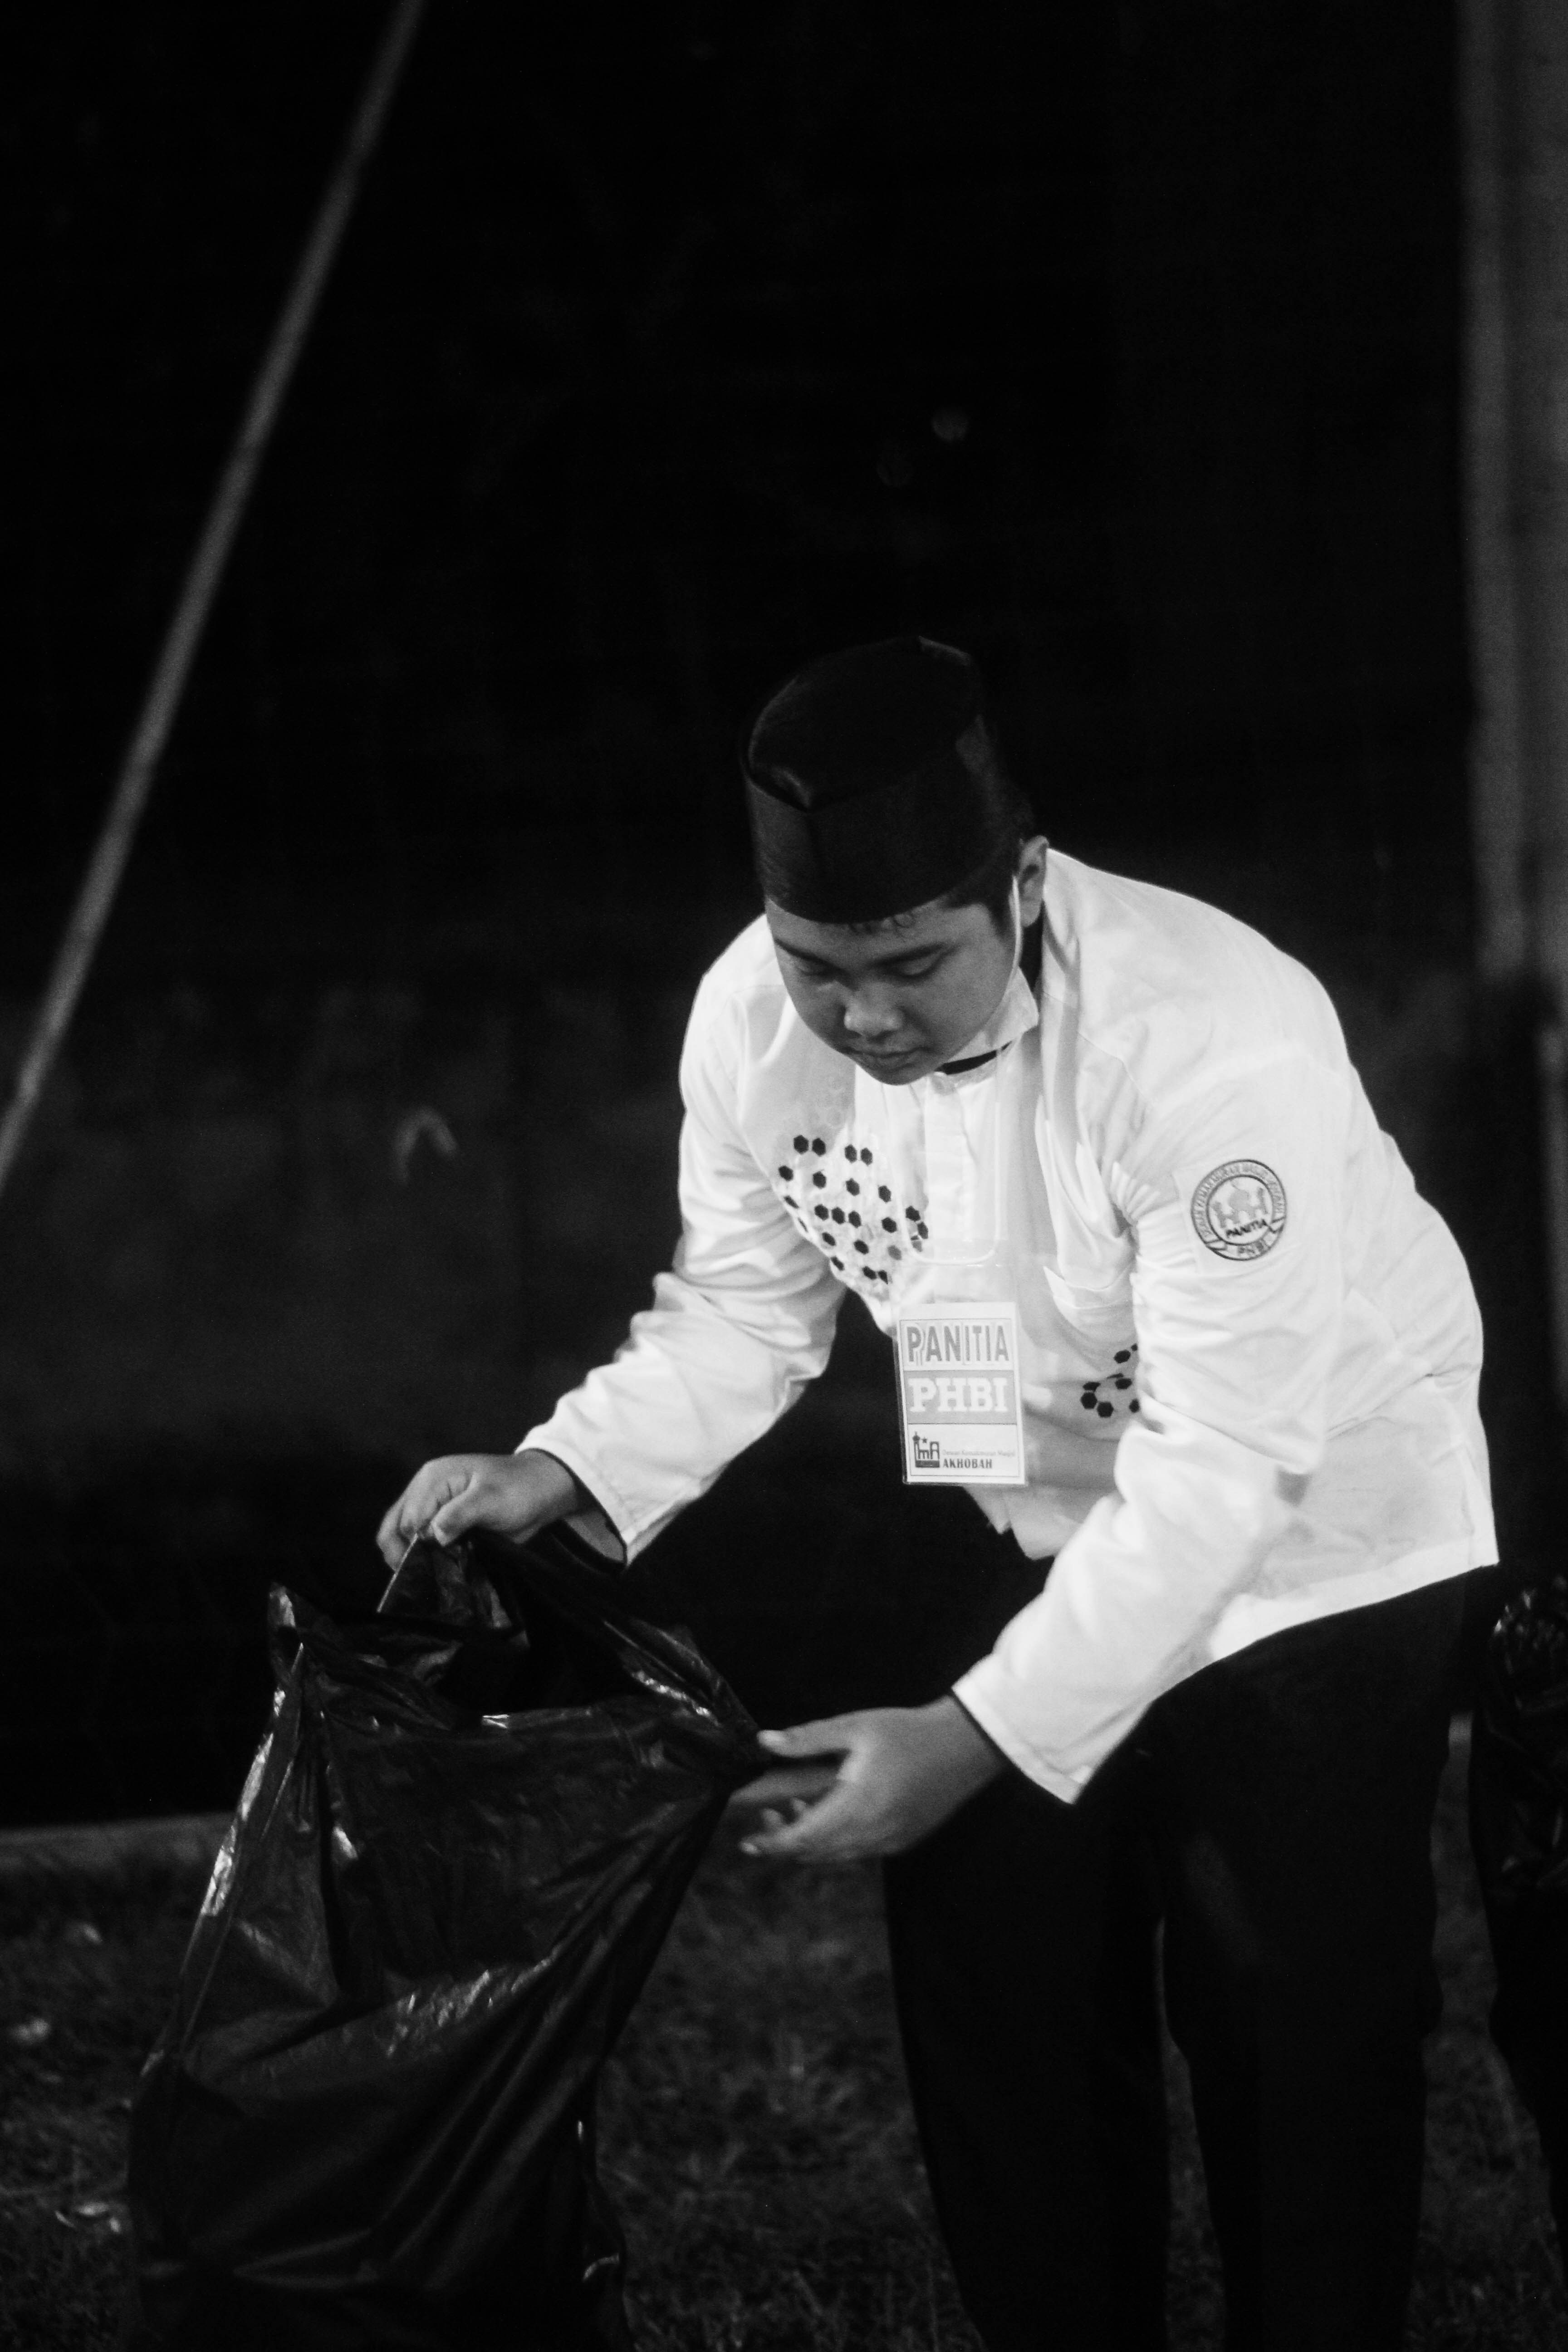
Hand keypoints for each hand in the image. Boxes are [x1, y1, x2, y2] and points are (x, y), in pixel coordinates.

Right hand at [375, 1449, 584, 1566]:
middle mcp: (424, 1490)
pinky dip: (422, 1555)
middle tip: (427, 1577)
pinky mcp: (440, 1519)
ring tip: (431, 1575)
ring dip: (411, 1557)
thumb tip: (432, 1536)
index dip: (417, 1547)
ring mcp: (431, 1505)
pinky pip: (419, 1539)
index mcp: (432, 1479)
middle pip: (394, 1527)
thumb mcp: (492, 1500)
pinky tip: (435, 1569)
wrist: (541, 1489)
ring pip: (400, 1534)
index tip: (435, 1566)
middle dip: (404, 1554)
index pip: (407, 1520)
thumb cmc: (519, 1489)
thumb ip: (459, 1515)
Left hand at [729, 1698, 1005, 1863]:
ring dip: (812, 1841)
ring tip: (799, 1808)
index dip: (772, 1844)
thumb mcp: (856, 1726)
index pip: (803, 1838)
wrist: (965, 1746)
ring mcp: (890, 1841)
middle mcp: (873, 1832)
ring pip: (837, 1855)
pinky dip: (837, 1840)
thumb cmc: (909, 1732)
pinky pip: (859, 1851)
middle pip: (816, 1853)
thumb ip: (808, 1738)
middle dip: (786, 1842)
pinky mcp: (903, 1841)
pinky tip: (834, 1811)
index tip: (748, 1842)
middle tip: (768, 1817)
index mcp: (857, 1805)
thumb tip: (765, 1742)